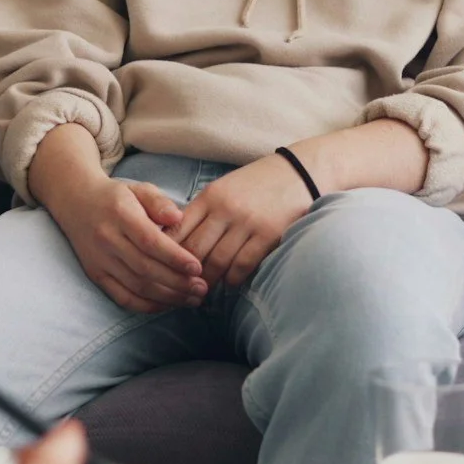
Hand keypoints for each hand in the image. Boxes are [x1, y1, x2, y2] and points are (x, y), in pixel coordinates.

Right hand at [28, 128, 206, 311]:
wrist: (76, 202)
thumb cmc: (116, 196)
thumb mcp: (139, 189)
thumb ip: (159, 202)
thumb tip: (178, 218)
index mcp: (120, 215)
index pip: (150, 241)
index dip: (175, 258)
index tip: (198, 267)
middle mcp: (107, 239)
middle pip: (145, 268)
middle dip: (177, 282)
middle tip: (202, 288)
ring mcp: (99, 260)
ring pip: (136, 286)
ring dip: (167, 297)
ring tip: (192, 299)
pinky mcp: (95, 275)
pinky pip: (122, 297)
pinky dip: (146, 306)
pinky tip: (167, 305)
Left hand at [170, 154, 315, 288]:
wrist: (300, 172)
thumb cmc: (257, 183)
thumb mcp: (224, 188)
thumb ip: (202, 211)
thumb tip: (176, 240)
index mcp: (210, 196)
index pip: (178, 229)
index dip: (166, 253)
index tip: (164, 268)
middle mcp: (225, 209)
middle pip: (194, 249)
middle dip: (184, 273)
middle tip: (181, 287)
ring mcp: (247, 222)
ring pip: (217, 261)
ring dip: (208, 280)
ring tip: (202, 290)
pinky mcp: (268, 234)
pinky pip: (242, 265)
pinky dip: (232, 279)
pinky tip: (230, 284)